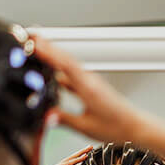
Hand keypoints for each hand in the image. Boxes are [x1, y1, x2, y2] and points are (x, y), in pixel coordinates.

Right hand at [26, 145, 90, 164]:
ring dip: (79, 154)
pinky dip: (75, 161)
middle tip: (90, 148)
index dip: (81, 163)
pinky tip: (82, 158)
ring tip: (88, 150)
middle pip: (73, 161)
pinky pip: (66, 164)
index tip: (90, 160)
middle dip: (82, 155)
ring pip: (70, 160)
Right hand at [31, 35, 150, 143]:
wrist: (135, 128)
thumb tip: (45, 116)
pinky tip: (51, 74)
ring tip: (36, 49)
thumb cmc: (117, 127)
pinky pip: (72, 74)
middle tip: (30, 37)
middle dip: (47, 47)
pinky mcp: (91, 87)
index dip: (49, 52)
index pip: (65, 64)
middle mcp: (89, 80)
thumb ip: (63, 119)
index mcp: (88, 88)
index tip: (35, 43)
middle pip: (64, 59)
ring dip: (53, 57)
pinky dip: (60, 70)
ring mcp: (90, 82)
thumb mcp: (86, 126)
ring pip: (68, 65)